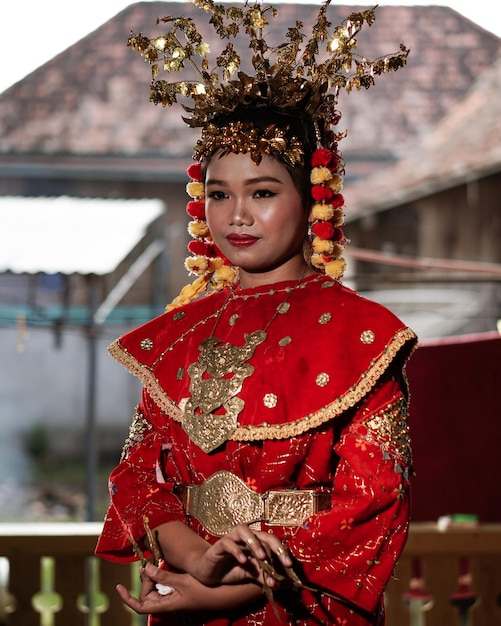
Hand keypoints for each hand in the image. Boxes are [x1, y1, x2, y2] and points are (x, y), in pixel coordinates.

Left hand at [116, 563, 262, 614]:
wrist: (223, 595)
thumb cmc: (203, 591)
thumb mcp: (182, 582)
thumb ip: (163, 576)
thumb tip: (146, 568)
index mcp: (165, 605)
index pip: (140, 606)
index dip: (127, 598)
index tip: (118, 587)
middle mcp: (168, 604)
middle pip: (147, 595)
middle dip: (145, 579)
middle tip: (148, 564)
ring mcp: (174, 600)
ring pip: (156, 590)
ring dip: (153, 577)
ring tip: (154, 563)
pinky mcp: (181, 594)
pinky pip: (165, 587)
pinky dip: (162, 577)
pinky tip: (164, 568)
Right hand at [193, 524, 292, 587]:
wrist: (209, 572)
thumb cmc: (232, 570)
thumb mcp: (251, 575)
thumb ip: (263, 576)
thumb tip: (279, 583)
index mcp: (256, 542)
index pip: (272, 542)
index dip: (282, 552)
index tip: (289, 566)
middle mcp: (245, 537)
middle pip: (262, 534)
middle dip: (274, 547)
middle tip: (283, 562)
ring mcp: (232, 538)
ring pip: (244, 530)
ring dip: (255, 543)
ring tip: (262, 557)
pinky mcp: (219, 545)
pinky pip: (228, 543)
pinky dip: (236, 550)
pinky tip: (243, 561)